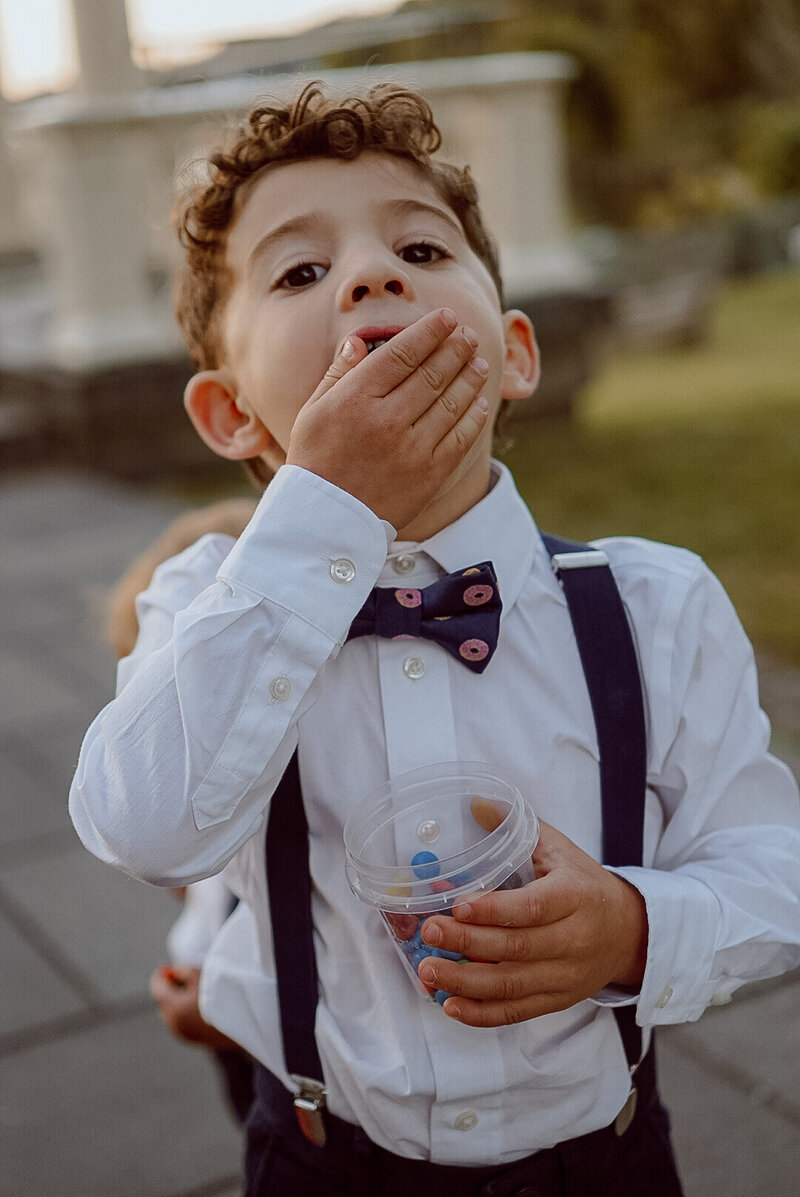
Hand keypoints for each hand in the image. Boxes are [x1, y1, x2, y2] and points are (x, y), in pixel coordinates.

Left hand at [149, 964, 241, 1050]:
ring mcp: (180, 1033)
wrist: (239, 1021)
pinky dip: (182, 1013)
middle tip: (181, 977)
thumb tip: (171, 971)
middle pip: (163, 1001)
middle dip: (169, 989)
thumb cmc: (220, 995)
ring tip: (193, 992)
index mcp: (172, 1006)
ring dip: (176, 1002)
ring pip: (170, 1013)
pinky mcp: (189, 1039)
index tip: (166, 967)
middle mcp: (172, 1022)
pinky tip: (198, 1007)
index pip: (157, 988)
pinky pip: (178, 1023)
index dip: (160, 975)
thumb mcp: (200, 975)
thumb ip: (182, 970)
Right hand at [285, 308, 489, 530]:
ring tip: (479, 363)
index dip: (429, 331)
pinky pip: (460, 438)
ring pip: (451, 403)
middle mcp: (387, 420)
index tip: (446, 317)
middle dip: (456, 348)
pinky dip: (473, 417)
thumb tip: (358, 340)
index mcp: (356, 399)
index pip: (402, 353)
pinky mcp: (429, 475)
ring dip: (470, 378)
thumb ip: (338, 373)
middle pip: (432, 373)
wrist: (327, 521)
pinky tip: (479, 402)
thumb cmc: (316, 461)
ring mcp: (412, 448)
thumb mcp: (313, 411)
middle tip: (468, 335)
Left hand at [417, 820, 648, 1027]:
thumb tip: (476, 803)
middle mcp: (573, 940)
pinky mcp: (558, 1000)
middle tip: (429, 933)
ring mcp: (566, 976)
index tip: (457, 906)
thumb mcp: (560, 849)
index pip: (532, 908)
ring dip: (465, 981)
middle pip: (516, 949)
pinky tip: (450, 1005)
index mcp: (575, 898)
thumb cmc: (585, 885)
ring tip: (428, 971)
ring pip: (512, 986)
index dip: (494, 910)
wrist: (628, 932)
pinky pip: (517, 1012)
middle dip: (467, 943)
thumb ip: (519, 827)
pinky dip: (482, 1013)